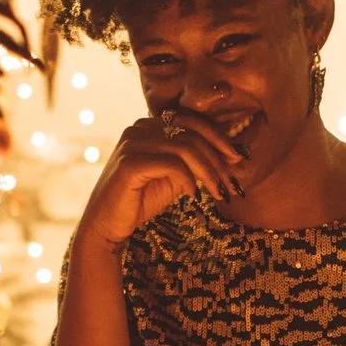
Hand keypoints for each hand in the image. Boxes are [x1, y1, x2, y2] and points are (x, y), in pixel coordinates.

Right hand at [75, 112, 249, 251]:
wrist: (107, 225)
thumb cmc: (140, 201)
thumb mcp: (174, 177)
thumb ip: (194, 162)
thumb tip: (231, 153)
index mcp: (149, 125)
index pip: (192, 121)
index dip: (219, 137)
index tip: (239, 158)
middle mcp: (139, 127)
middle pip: (192, 133)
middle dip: (219, 158)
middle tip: (233, 183)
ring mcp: (133, 142)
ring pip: (185, 147)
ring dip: (209, 172)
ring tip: (219, 193)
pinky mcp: (130, 162)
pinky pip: (172, 164)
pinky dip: (189, 180)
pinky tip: (195, 197)